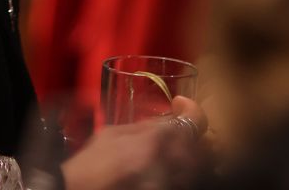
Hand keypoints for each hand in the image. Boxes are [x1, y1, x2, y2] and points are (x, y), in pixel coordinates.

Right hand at [60, 98, 206, 189]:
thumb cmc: (91, 162)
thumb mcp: (113, 133)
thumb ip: (143, 126)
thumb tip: (165, 120)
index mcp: (154, 141)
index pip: (192, 123)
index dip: (193, 111)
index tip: (182, 106)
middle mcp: (166, 164)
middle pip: (196, 147)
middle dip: (188, 138)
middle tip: (176, 134)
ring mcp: (166, 183)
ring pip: (192, 168)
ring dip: (184, 158)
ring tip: (166, 154)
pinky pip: (179, 181)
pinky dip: (176, 174)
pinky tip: (160, 169)